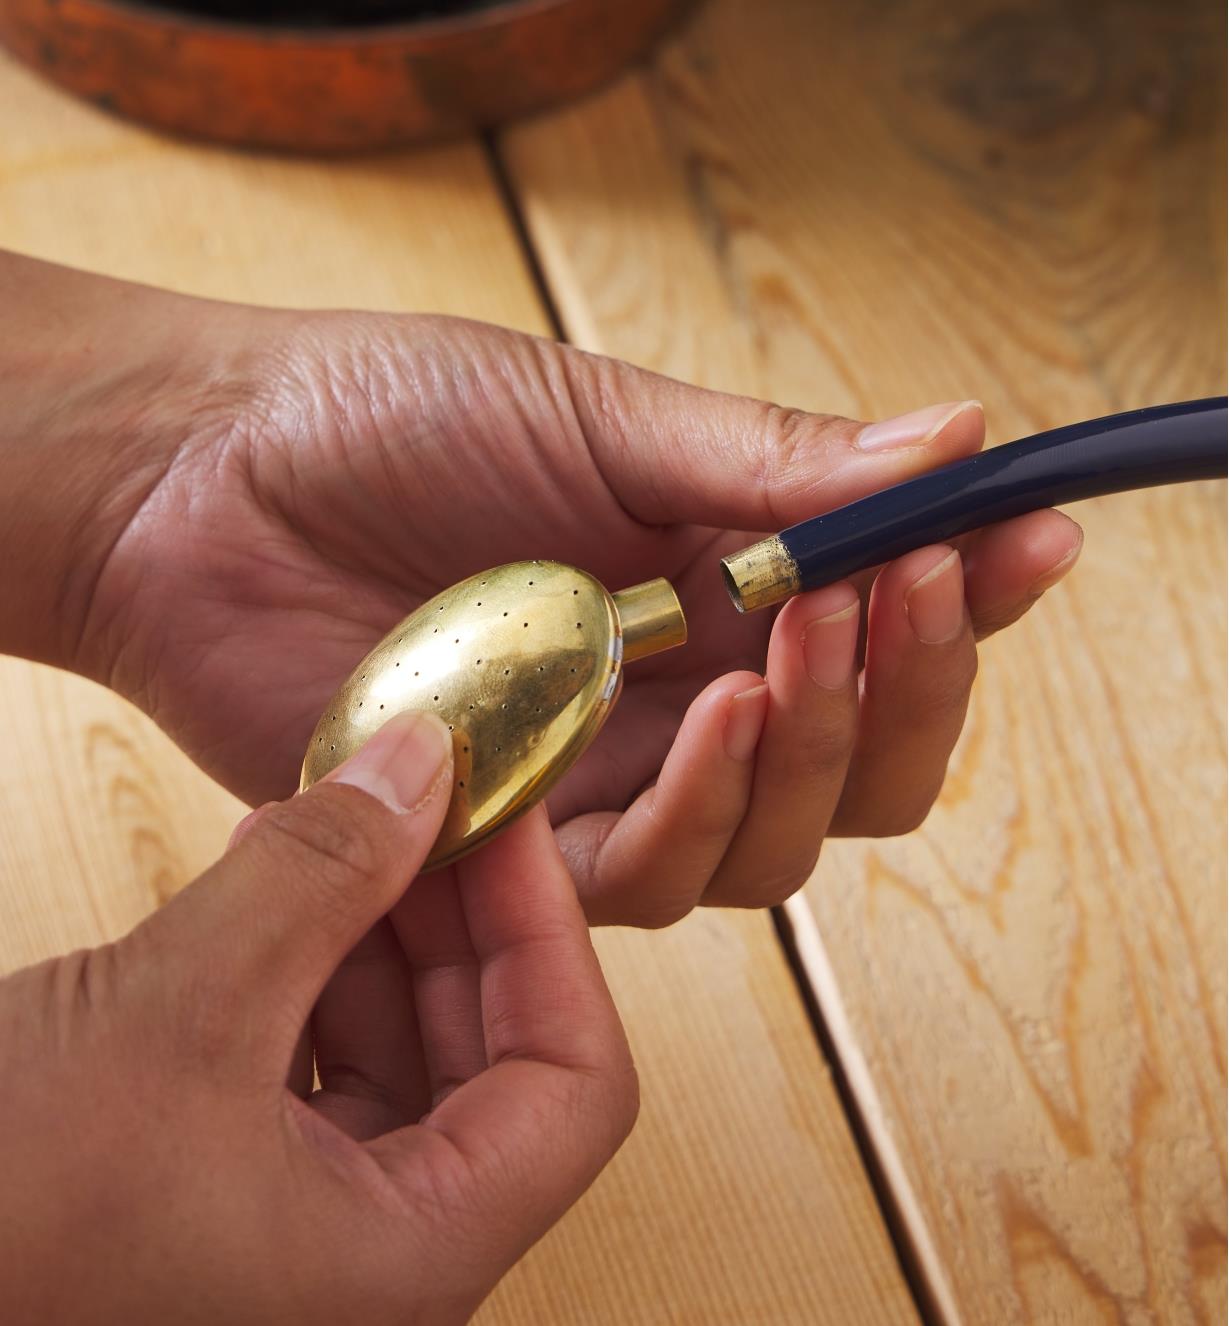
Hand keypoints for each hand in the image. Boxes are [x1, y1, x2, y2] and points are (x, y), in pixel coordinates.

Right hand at [0, 712, 636, 1323]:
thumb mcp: (176, 1011)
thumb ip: (320, 873)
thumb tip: (422, 762)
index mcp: (410, 1263)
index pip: (577, 1087)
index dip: (550, 938)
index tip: (501, 823)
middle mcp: (379, 1263)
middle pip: (494, 1054)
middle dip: (458, 911)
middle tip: (425, 793)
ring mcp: (308, 1232)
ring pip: (404, 1047)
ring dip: (377, 923)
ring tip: (338, 816)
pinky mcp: (235, 1191)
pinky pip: (319, 1060)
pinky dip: (308, 964)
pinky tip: (273, 876)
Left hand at [1, 255, 1082, 924]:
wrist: (202, 482)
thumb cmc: (385, 419)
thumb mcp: (592, 414)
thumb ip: (762, 459)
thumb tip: (950, 440)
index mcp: (714, 584)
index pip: (883, 627)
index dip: (966, 601)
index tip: (1019, 546)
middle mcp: (680, 696)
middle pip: (859, 766)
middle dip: (906, 691)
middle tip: (898, 593)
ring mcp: (605, 777)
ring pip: (775, 841)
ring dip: (813, 752)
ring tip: (796, 642)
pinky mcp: (522, 842)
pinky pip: (648, 879)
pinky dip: (698, 812)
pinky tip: (703, 718)